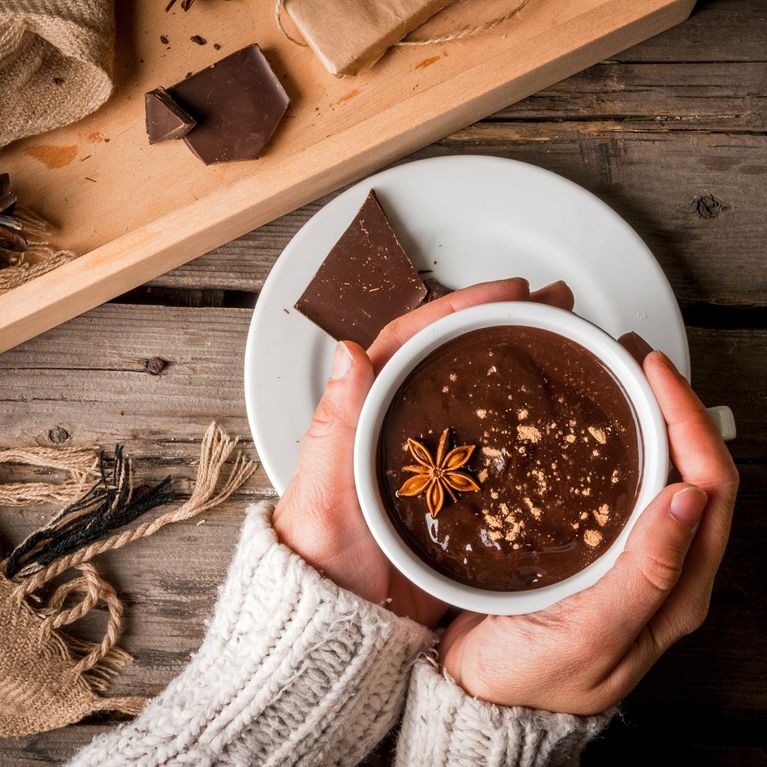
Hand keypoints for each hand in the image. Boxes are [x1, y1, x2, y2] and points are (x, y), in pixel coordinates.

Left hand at [273, 278, 574, 627]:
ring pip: (480, 397)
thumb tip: (349, 353)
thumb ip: (335, 427)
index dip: (459, 309)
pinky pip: (495, 447)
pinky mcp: (459, 494)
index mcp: (367, 415)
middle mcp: (404, 428)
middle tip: (553, 305)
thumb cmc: (321, 560)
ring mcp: (436, 460)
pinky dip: (523, 424)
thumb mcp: (323, 493)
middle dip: (502, 323)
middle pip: (454, 359)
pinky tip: (559, 420)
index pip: (413, 342)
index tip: (506, 292)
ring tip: (568, 342)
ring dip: (518, 364)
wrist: (344, 623)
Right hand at [440, 351, 738, 713]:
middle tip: (635, 360)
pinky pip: (619, 485)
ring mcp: (628, 556)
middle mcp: (661, 567)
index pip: (711, 487)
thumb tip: (690, 499)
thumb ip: (646, 574)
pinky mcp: (594, 548)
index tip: (653, 373)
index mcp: (676, 589)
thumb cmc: (531, 677)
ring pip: (659, 473)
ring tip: (617, 378)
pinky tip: (587, 424)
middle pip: (693, 471)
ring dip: (648, 420)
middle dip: (674, 408)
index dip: (689, 422)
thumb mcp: (593, 634)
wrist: (478, 693)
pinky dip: (614, 444)